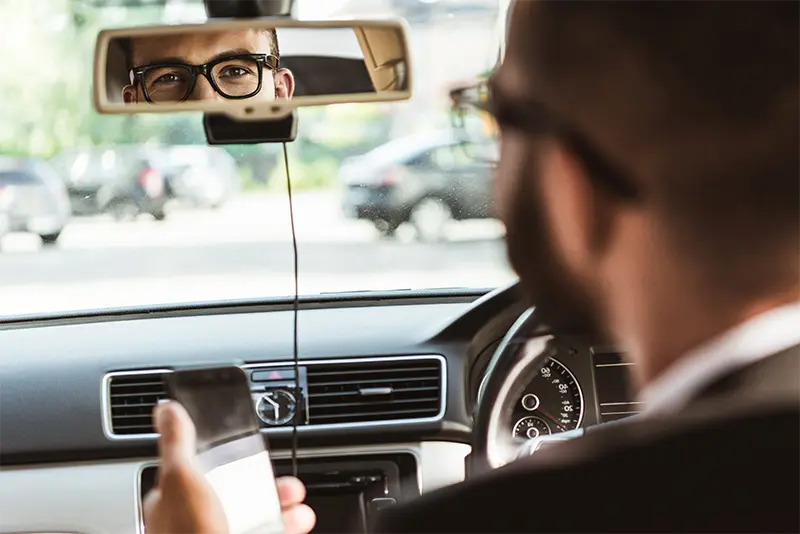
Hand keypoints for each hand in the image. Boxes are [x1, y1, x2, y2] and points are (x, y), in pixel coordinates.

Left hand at [143, 401, 315, 533]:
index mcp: (171, 502)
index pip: (198, 470)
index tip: (248, 447)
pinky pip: (265, 531)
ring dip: (279, 506)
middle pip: (232, 494)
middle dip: (263, 483)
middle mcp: (191, 525)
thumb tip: (166, 409)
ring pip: (252, 517)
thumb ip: (177, 442)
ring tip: (298, 504)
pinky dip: (284, 526)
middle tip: (285, 482)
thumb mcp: (182, 478)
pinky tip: (296, 522)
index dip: (224, 457)